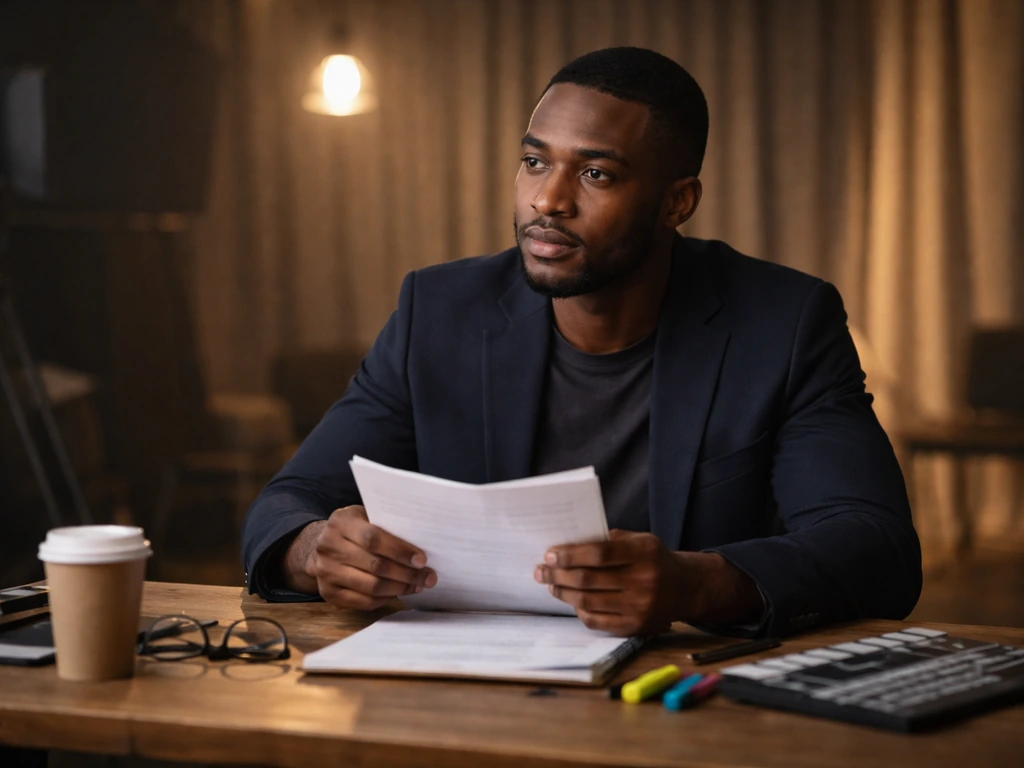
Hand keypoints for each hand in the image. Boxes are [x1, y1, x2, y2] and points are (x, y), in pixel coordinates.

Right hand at [286, 506, 436, 610]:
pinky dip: (386, 598)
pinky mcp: (328, 593)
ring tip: (417, 585)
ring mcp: (326, 572)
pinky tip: (399, 592)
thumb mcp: (364, 516)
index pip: (372, 539)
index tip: (422, 560)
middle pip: (375, 566)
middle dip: (407, 574)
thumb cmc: (354, 529)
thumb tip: (421, 543)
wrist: (319, 546)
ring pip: (371, 587)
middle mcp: (329, 547)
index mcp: (341, 523)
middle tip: (428, 577)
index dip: (400, 551)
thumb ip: (386, 525)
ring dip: (400, 588)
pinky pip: (364, 601)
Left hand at [534, 530, 686, 635]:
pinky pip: (596, 621)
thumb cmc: (654, 559)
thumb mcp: (640, 540)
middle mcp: (643, 581)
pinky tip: (571, 600)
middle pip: (588, 579)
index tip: (550, 554)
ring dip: (563, 592)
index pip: (599, 554)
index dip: (570, 555)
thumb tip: (569, 544)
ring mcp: (639, 607)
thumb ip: (610, 540)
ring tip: (551, 584)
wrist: (686, 588)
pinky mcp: (634, 627)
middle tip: (541, 570)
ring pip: (588, 601)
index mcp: (644, 553)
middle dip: (558, 574)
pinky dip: (578, 610)